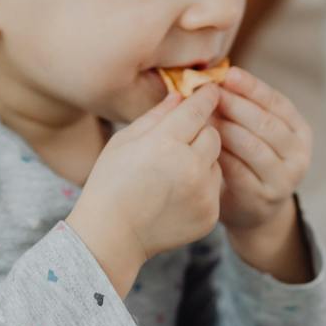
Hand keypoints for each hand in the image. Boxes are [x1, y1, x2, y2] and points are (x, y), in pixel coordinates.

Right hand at [67, 86, 221, 293]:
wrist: (112, 235)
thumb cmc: (110, 183)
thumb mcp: (124, 141)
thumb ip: (155, 116)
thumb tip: (180, 96)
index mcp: (165, 144)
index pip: (197, 110)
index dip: (205, 97)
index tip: (211, 90)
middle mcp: (190, 167)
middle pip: (213, 134)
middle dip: (200, 132)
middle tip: (181, 139)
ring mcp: (203, 194)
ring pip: (216, 161)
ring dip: (201, 159)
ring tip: (174, 172)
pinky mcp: (211, 214)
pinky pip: (214, 187)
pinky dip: (201, 185)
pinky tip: (176, 193)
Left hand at [214, 66, 312, 282]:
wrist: (254, 211)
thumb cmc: (249, 162)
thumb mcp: (256, 133)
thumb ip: (244, 109)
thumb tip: (215, 77)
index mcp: (300, 131)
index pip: (277, 102)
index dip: (252, 87)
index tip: (227, 74)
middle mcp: (298, 155)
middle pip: (265, 123)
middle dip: (235, 105)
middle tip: (208, 94)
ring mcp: (284, 179)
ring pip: (252, 145)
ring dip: (225, 128)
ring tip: (202, 116)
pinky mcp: (263, 197)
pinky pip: (237, 170)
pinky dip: (219, 154)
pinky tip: (202, 144)